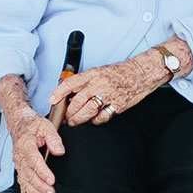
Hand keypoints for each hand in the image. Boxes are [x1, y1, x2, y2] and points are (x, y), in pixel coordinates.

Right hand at [4, 107, 66, 192]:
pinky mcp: (19, 167)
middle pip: (29, 174)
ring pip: (25, 180)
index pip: (34, 160)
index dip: (42, 172)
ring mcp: (18, 163)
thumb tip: (59, 150)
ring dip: (35, 191)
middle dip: (40, 186)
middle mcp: (20, 156)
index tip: (51, 180)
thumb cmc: (32, 125)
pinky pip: (21, 181)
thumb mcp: (45, 125)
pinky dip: (27, 191)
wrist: (19, 124)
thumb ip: (53, 138)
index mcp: (25, 144)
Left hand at [45, 55, 163, 126]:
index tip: (52, 100)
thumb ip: (85, 81)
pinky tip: (93, 119)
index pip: (71, 83)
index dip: (59, 93)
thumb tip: (70, 92)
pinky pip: (102, 117)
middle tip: (65, 117)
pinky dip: (96, 120)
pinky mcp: (117, 105)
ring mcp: (108, 95)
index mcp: (92, 74)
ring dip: (78, 119)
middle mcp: (99, 84)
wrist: (140, 74)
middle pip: (77, 102)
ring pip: (87, 111)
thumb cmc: (120, 72)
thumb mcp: (99, 71)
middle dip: (68, 113)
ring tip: (74, 121)